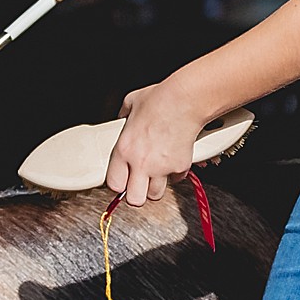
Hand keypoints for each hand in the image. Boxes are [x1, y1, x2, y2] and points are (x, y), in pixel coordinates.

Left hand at [107, 79, 204, 206]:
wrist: (185, 100)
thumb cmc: (160, 99)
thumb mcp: (131, 103)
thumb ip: (123, 117)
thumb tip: (122, 118)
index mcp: (124, 150)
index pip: (114, 184)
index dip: (118, 184)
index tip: (122, 180)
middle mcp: (141, 163)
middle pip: (134, 200)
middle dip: (136, 195)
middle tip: (138, 185)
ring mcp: (161, 167)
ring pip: (155, 195)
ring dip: (154, 187)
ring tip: (155, 174)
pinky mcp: (180, 166)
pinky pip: (175, 180)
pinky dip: (174, 174)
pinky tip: (172, 161)